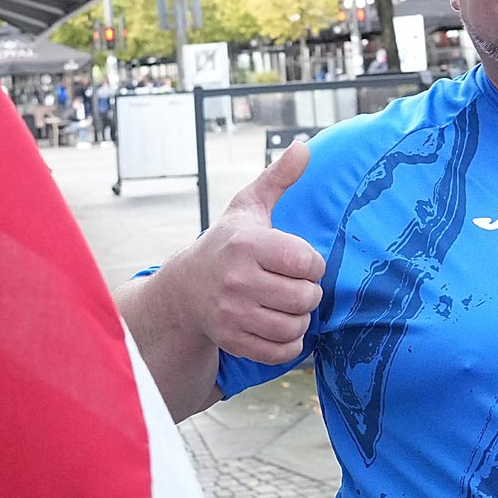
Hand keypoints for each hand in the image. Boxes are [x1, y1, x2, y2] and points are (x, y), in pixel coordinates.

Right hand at [163, 140, 325, 364]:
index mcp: (246, 244)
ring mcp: (231, 314)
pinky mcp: (231, 340)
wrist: (185, 289)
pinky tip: (281, 326)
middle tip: (294, 285)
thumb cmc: (227, 243)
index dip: (312, 263)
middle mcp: (236, 280)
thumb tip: (304, 146)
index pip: (308, 262)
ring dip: (300, 318)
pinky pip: (281, 351)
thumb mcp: (248, 207)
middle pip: (306, 297)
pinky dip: (289, 343)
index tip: (298, 261)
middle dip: (308, 292)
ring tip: (288, 305)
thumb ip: (278, 178)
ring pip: (296, 327)